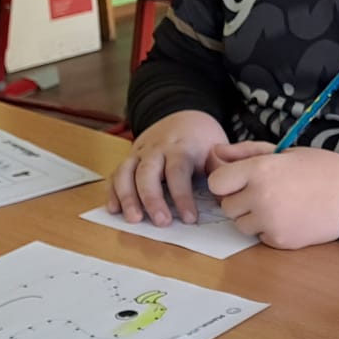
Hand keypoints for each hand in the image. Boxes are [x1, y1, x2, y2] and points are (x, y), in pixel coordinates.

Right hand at [108, 112, 229, 224]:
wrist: (186, 116)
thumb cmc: (203, 140)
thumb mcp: (217, 150)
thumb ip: (220, 171)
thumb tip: (226, 198)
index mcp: (181, 147)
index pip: (178, 172)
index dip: (182, 196)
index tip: (190, 219)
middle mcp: (156, 149)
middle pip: (148, 172)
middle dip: (152, 199)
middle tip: (161, 222)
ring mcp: (139, 153)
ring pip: (126, 172)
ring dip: (127, 196)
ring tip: (133, 219)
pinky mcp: (129, 159)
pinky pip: (115, 174)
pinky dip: (112, 191)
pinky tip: (114, 210)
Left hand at [206, 141, 338, 248]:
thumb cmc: (321, 168)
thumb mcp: (284, 151)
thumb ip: (245, 152)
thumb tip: (214, 154)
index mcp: (259, 170)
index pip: (216, 182)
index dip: (226, 181)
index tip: (240, 180)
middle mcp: (260, 196)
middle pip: (227, 206)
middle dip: (240, 200)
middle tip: (265, 193)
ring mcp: (269, 221)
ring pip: (241, 225)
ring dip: (252, 217)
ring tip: (278, 206)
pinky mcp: (279, 240)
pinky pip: (260, 237)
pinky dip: (269, 230)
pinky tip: (290, 217)